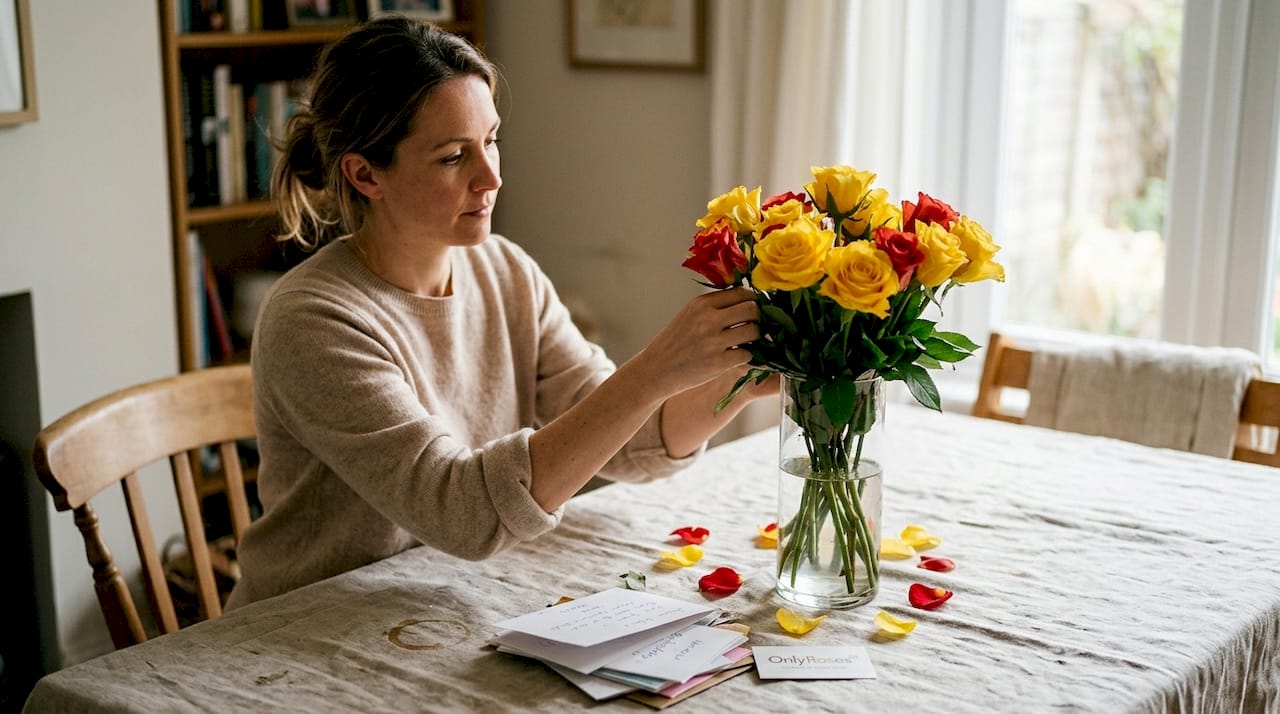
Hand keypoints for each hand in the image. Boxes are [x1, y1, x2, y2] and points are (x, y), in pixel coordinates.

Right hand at [634, 287, 760, 398]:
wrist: (656, 369)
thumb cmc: (674, 342)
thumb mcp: (689, 315)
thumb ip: (713, 307)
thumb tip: (746, 300)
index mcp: (701, 304)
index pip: (740, 292)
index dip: (752, 300)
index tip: (753, 308)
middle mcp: (708, 319)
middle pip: (751, 308)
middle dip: (758, 317)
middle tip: (753, 325)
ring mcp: (714, 341)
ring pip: (754, 331)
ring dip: (755, 337)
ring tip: (747, 341)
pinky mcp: (718, 363)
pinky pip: (748, 354)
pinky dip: (748, 356)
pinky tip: (739, 357)